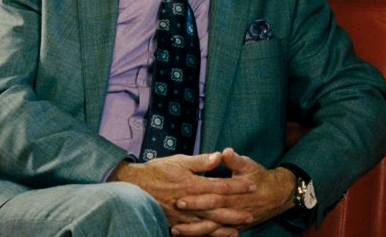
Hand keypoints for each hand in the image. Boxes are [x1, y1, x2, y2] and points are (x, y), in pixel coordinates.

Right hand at [108, 152, 255, 234]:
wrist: (133, 187)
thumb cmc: (156, 171)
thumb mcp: (179, 161)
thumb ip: (200, 161)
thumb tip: (220, 156)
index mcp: (192, 184)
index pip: (220, 186)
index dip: (237, 186)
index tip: (252, 185)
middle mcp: (190, 202)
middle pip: (217, 209)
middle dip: (235, 212)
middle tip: (251, 214)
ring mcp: (182, 215)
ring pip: (207, 224)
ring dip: (223, 227)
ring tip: (237, 230)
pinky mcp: (175, 222)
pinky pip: (194, 232)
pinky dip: (206, 235)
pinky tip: (214, 235)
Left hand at [171, 148, 296, 234]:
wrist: (278, 195)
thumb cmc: (260, 177)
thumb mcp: (249, 165)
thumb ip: (235, 160)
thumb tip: (225, 152)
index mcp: (234, 192)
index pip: (212, 196)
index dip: (197, 198)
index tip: (179, 198)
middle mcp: (233, 208)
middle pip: (209, 213)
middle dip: (190, 215)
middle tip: (172, 215)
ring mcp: (234, 220)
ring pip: (212, 229)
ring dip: (194, 230)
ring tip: (175, 230)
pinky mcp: (235, 226)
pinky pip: (217, 234)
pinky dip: (205, 236)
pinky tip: (190, 236)